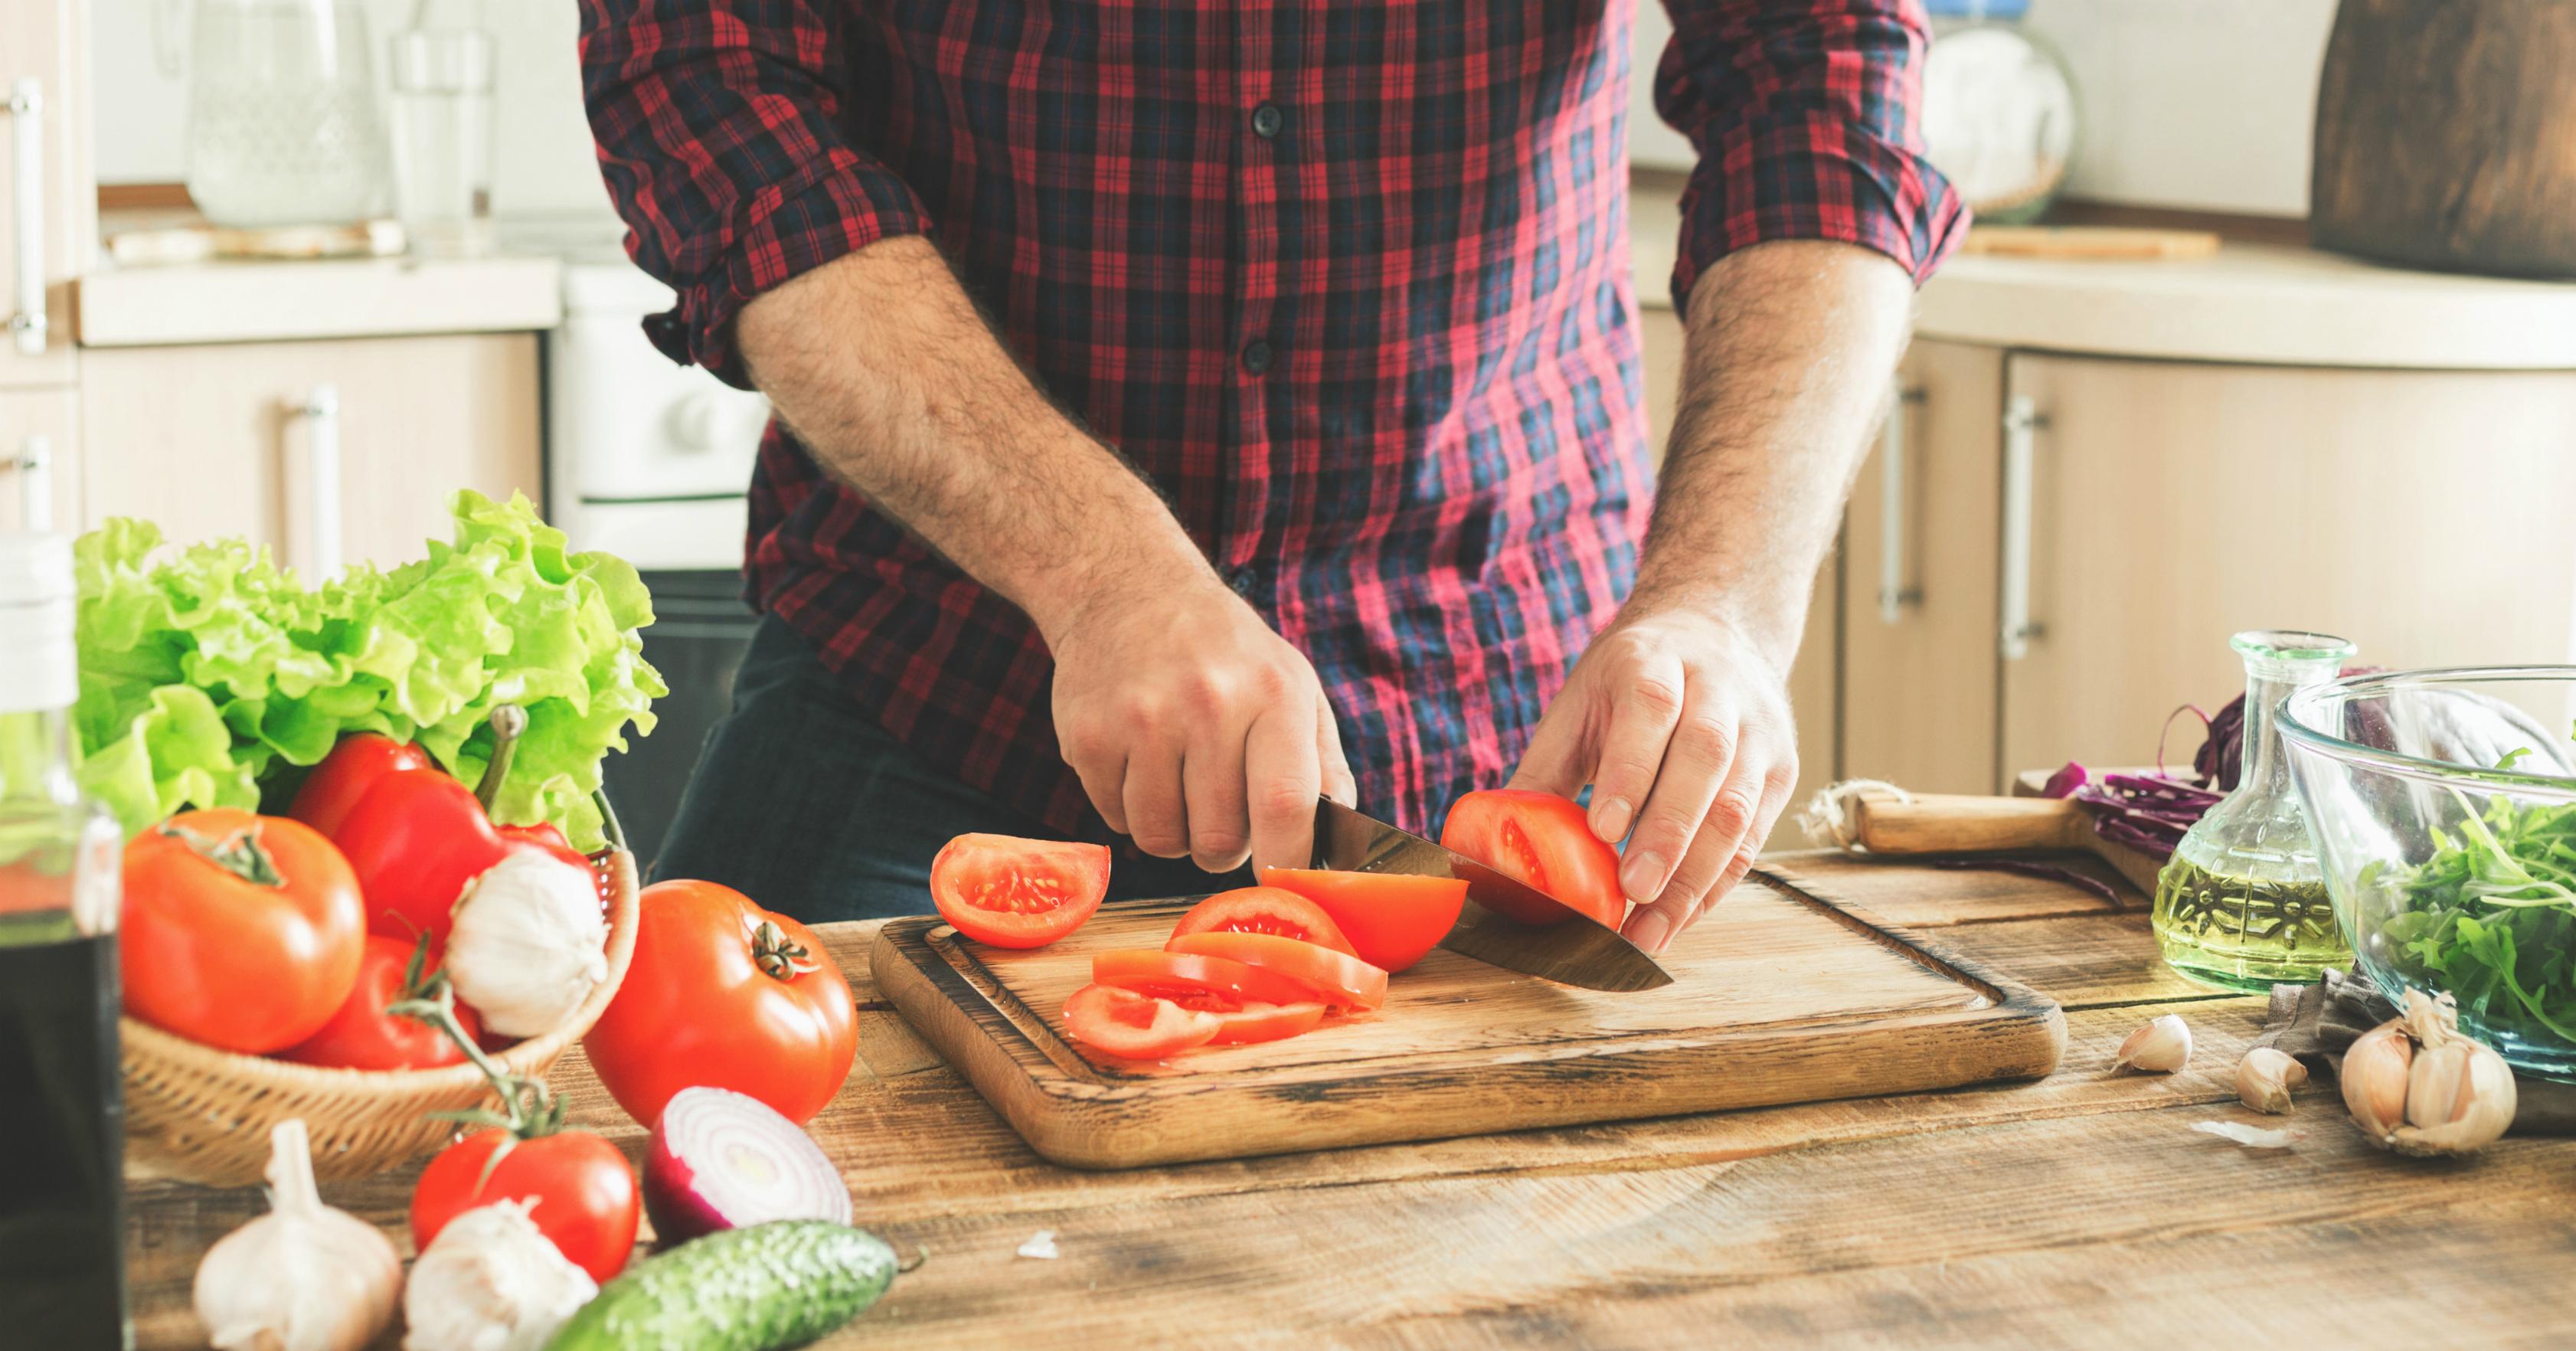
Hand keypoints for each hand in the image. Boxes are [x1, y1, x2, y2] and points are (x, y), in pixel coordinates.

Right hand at [1046, 574, 1357, 876]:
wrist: (1128, 589)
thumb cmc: (1227, 653)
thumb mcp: (1293, 686)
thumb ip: (1323, 766)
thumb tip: (1338, 846)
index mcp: (1271, 694)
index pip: (1284, 806)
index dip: (1284, 860)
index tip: (1278, 875)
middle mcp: (1207, 703)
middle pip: (1218, 840)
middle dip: (1223, 849)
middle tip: (1221, 813)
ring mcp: (1141, 720)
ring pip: (1161, 839)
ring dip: (1173, 832)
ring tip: (1179, 783)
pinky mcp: (1088, 736)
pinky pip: (1115, 820)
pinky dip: (1131, 809)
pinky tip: (1140, 762)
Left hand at [1509, 604, 1798, 952]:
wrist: (1714, 631)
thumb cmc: (1630, 680)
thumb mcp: (1579, 703)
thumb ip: (1543, 771)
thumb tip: (1493, 845)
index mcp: (1656, 659)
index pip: (1652, 710)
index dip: (1631, 770)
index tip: (1603, 830)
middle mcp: (1718, 689)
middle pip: (1705, 759)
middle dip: (1668, 833)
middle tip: (1632, 891)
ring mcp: (1758, 730)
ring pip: (1739, 805)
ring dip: (1695, 876)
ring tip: (1651, 930)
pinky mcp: (1781, 770)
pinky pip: (1754, 836)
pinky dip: (1716, 885)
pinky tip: (1679, 918)